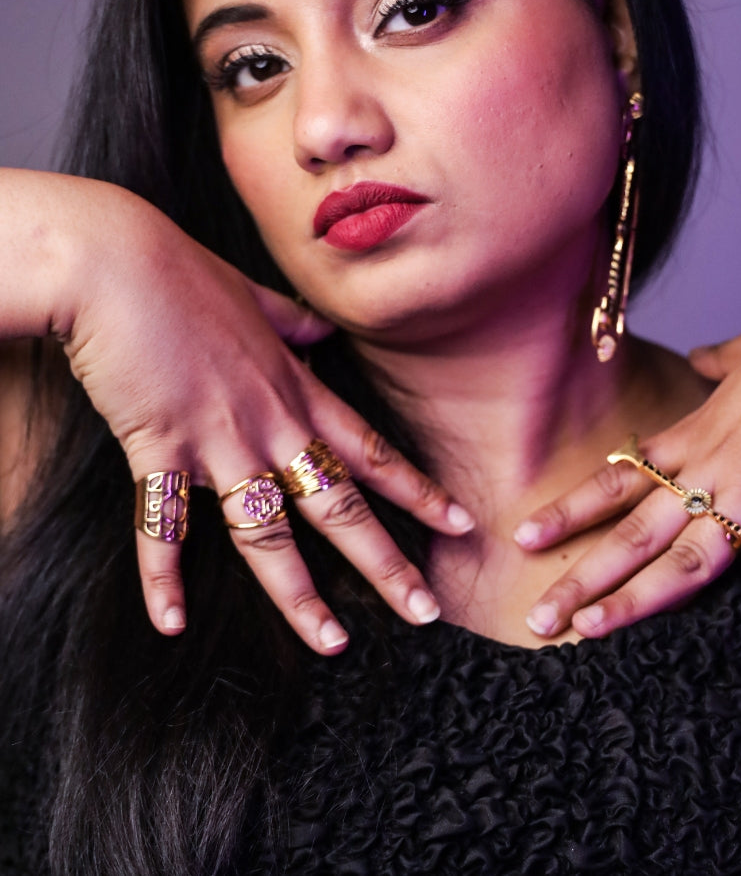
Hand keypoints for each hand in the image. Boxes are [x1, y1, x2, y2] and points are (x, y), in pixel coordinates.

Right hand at [45, 180, 473, 652]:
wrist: (117, 262)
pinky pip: (163, 526)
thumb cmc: (181, 273)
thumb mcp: (254, 296)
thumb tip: (322, 329)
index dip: (417, 490)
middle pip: (339, 504)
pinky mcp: (162, 446)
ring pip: (269, 533)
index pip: (370, 449)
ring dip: (300, 595)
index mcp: (295, 387)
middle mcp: (270, 422)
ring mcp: (219, 439)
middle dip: (386, 561)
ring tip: (333, 643)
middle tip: (425, 610)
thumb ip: (292, 321)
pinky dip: (162, 577)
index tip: (458, 523)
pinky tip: (170, 623)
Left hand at [517, 252, 740, 674]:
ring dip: (639, 602)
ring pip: (689, 561)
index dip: (568, 510)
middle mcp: (717, 470)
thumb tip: (702, 353)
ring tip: (593, 633)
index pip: (618, 479)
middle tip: (537, 617)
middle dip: (583, 577)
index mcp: (698, 435)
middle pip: (635, 533)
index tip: (521, 536)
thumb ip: (722, 359)